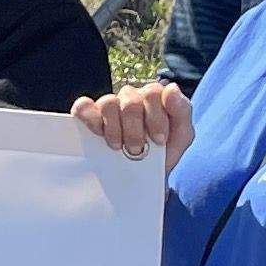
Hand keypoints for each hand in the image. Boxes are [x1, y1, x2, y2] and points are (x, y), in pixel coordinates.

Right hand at [72, 85, 193, 165]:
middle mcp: (131, 96)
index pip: (153, 92)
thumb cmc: (164, 152)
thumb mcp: (182, 136)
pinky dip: (90, 118)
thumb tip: (171, 89)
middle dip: (135, 130)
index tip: (158, 140)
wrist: (145, 176)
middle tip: (137, 150)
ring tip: (118, 147)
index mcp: (154, 98)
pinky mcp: (88, 113)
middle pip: (130, 101)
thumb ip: (182, 111)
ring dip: (114, 129)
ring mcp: (109, 104)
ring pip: (108, 103)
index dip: (155, 117)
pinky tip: (99, 134)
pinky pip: (83, 106)